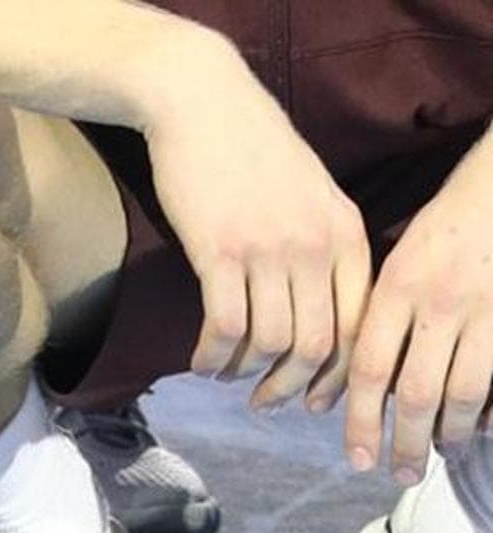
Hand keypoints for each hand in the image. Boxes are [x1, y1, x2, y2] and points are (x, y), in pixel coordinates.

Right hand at [142, 51, 370, 412]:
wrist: (202, 104)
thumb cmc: (250, 149)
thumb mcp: (310, 193)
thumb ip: (321, 245)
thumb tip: (314, 311)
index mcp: (346, 234)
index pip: (358, 326)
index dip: (335, 375)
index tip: (312, 398)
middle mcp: (315, 247)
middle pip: (314, 346)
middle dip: (287, 387)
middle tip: (263, 401)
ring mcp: (268, 250)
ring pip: (268, 343)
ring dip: (244, 373)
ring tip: (223, 375)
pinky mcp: (220, 252)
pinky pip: (225, 326)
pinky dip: (212, 355)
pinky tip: (201, 359)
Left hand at [345, 141, 492, 483]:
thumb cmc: (444, 230)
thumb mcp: (396, 267)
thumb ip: (376, 322)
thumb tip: (351, 392)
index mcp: (397, 288)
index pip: (367, 369)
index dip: (359, 420)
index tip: (357, 457)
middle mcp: (441, 303)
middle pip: (416, 392)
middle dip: (406, 442)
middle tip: (399, 474)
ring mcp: (487, 310)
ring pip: (465, 392)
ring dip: (449, 432)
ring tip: (439, 453)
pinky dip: (490, 411)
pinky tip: (480, 428)